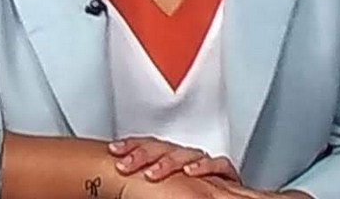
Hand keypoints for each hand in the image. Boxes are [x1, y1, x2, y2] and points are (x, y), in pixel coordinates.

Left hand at [109, 137, 239, 182]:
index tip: (113, 150)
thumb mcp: (160, 185)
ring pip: (186, 153)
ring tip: (152, 173)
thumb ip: (146, 182)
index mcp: (168, 158)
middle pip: (162, 147)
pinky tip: (191, 172)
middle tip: (124, 166)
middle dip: (141, 154)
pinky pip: (218, 163)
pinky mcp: (225, 174)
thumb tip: (119, 186)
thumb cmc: (183, 189)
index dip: (131, 145)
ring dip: (168, 162)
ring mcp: (204, 164)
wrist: (216, 195)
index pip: (148, 145)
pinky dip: (205, 166)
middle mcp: (185, 158)